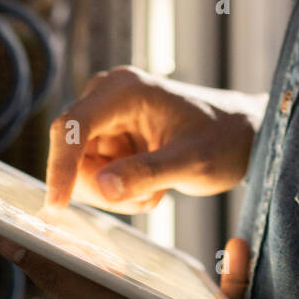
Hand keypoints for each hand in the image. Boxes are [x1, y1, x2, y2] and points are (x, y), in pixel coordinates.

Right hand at [46, 66, 265, 212]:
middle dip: (101, 186)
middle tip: (144, 201)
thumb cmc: (224, 141)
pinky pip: (95, 174)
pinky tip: (152, 186)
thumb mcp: (191, 163)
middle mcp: (108, 95)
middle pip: (72, 152)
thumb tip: (101, 187)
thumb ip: (147, 173)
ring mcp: (107, 115)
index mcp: (125, 90)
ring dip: (114, 192)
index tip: (57, 208)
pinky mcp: (111, 135)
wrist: (242, 136)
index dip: (60, 167)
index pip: (72, 126)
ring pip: (83, 169)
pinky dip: (120, 190)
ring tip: (155, 191)